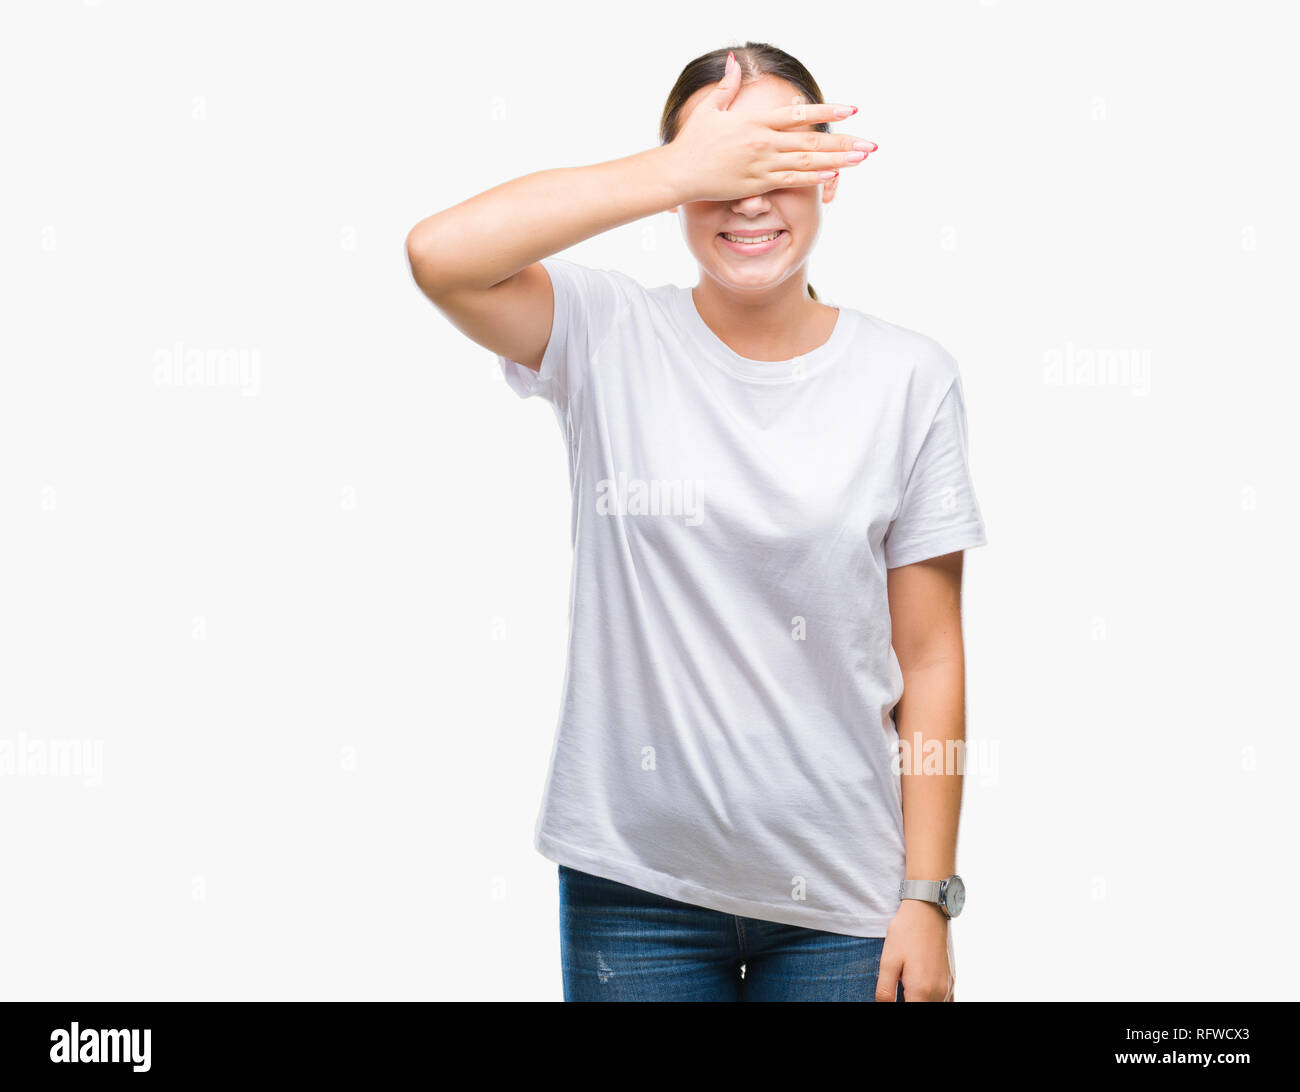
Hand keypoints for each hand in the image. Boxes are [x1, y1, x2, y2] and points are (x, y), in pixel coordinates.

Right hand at [662, 50, 876, 203]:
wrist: (678, 172)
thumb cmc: (692, 142)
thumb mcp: (710, 109)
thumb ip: (726, 85)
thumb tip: (732, 59)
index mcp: (756, 122)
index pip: (799, 114)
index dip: (827, 112)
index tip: (851, 110)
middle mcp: (763, 142)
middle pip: (811, 140)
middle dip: (843, 142)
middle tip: (870, 143)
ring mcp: (761, 165)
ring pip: (807, 162)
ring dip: (837, 161)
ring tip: (861, 159)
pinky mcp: (756, 185)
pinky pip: (790, 181)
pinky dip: (813, 179)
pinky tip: (834, 176)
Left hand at [875, 899, 954, 1001]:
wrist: (927, 911)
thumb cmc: (905, 933)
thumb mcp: (887, 961)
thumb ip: (885, 991)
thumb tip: (883, 1007)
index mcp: (921, 990)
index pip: (911, 1012)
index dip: (897, 1008)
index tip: (892, 997)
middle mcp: (939, 992)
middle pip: (924, 1010)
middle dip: (910, 1003)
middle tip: (897, 992)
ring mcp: (948, 986)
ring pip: (936, 1006)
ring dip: (921, 1001)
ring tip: (906, 991)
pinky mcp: (951, 979)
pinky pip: (947, 1001)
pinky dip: (933, 1001)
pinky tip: (921, 993)